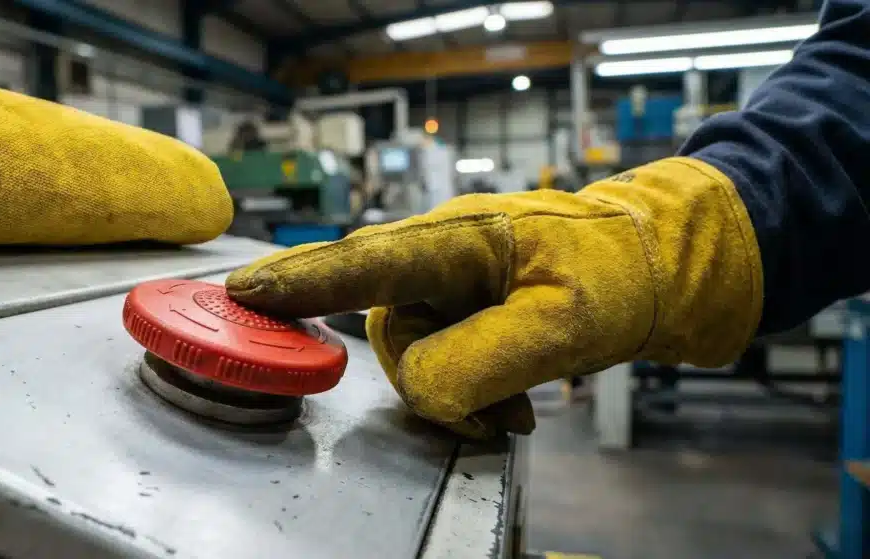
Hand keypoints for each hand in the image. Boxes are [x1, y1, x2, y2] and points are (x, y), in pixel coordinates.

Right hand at [227, 158, 762, 438]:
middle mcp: (441, 256)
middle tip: (495, 412)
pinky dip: (471, 392)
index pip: (362, 261)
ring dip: (460, 392)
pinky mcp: (464, 310)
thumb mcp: (565, 321)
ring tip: (517, 408)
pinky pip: (440, 359)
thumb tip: (420, 387)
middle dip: (432, 377)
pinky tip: (511, 403)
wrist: (661, 271)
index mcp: (457, 237)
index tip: (241, 294)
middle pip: (387, 327)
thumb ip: (481, 357)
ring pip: (415, 354)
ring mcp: (451, 284)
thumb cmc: (619, 272)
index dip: (298, 281)